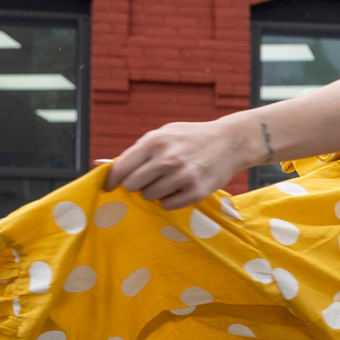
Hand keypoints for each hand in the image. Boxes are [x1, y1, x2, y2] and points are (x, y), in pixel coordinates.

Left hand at [104, 116, 268, 208]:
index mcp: (154, 141)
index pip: (121, 169)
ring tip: (169, 181)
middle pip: (132, 185)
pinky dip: (169, 200)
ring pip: (149, 196)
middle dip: (137, 185)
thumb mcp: (165, 133)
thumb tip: (110, 169)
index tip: (110, 187)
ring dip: (154, 192)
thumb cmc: (191, 138)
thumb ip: (140, 150)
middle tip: (148, 180)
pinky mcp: (195, 192)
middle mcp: (167, 159)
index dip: (113, 180)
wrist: (230, 142)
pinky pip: (168, 205)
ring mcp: (182, 177)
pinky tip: (179, 188)